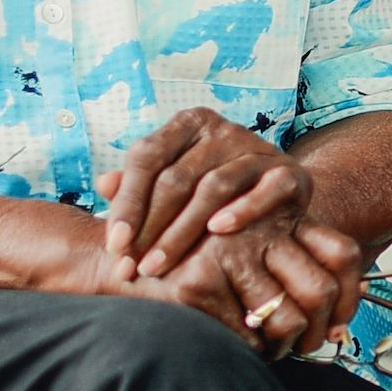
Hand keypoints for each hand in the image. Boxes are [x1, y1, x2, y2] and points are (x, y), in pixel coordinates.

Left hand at [101, 108, 313, 281]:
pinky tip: (218, 232)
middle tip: (132, 267)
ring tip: (159, 266)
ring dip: (182, 232)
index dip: (127, 203)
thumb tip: (103, 185)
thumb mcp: (173, 184)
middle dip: (149, 228)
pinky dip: (242, 210)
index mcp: (188, 124)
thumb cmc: (212, 194)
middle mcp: (222, 129)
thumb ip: (137, 185)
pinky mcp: (289, 173)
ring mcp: (258, 148)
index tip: (114, 246)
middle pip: (176, 178)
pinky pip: (264, 190)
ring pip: (213, 188)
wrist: (279, 195)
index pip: (147, 157)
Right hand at [101, 215, 368, 357]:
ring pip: (287, 320)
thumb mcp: (246, 257)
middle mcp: (257, 230)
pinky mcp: (197, 285)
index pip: (342, 257)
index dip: (349, 298)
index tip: (336, 327)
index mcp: (277, 219)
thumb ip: (292, 272)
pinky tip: (233, 347)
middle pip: (322, 292)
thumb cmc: (191, 268)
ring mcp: (227, 255)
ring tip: (268, 350)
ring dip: (282, 347)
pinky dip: (246, 353)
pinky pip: (246, 338)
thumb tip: (343, 322)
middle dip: (316, 332)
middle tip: (303, 347)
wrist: (121, 262)